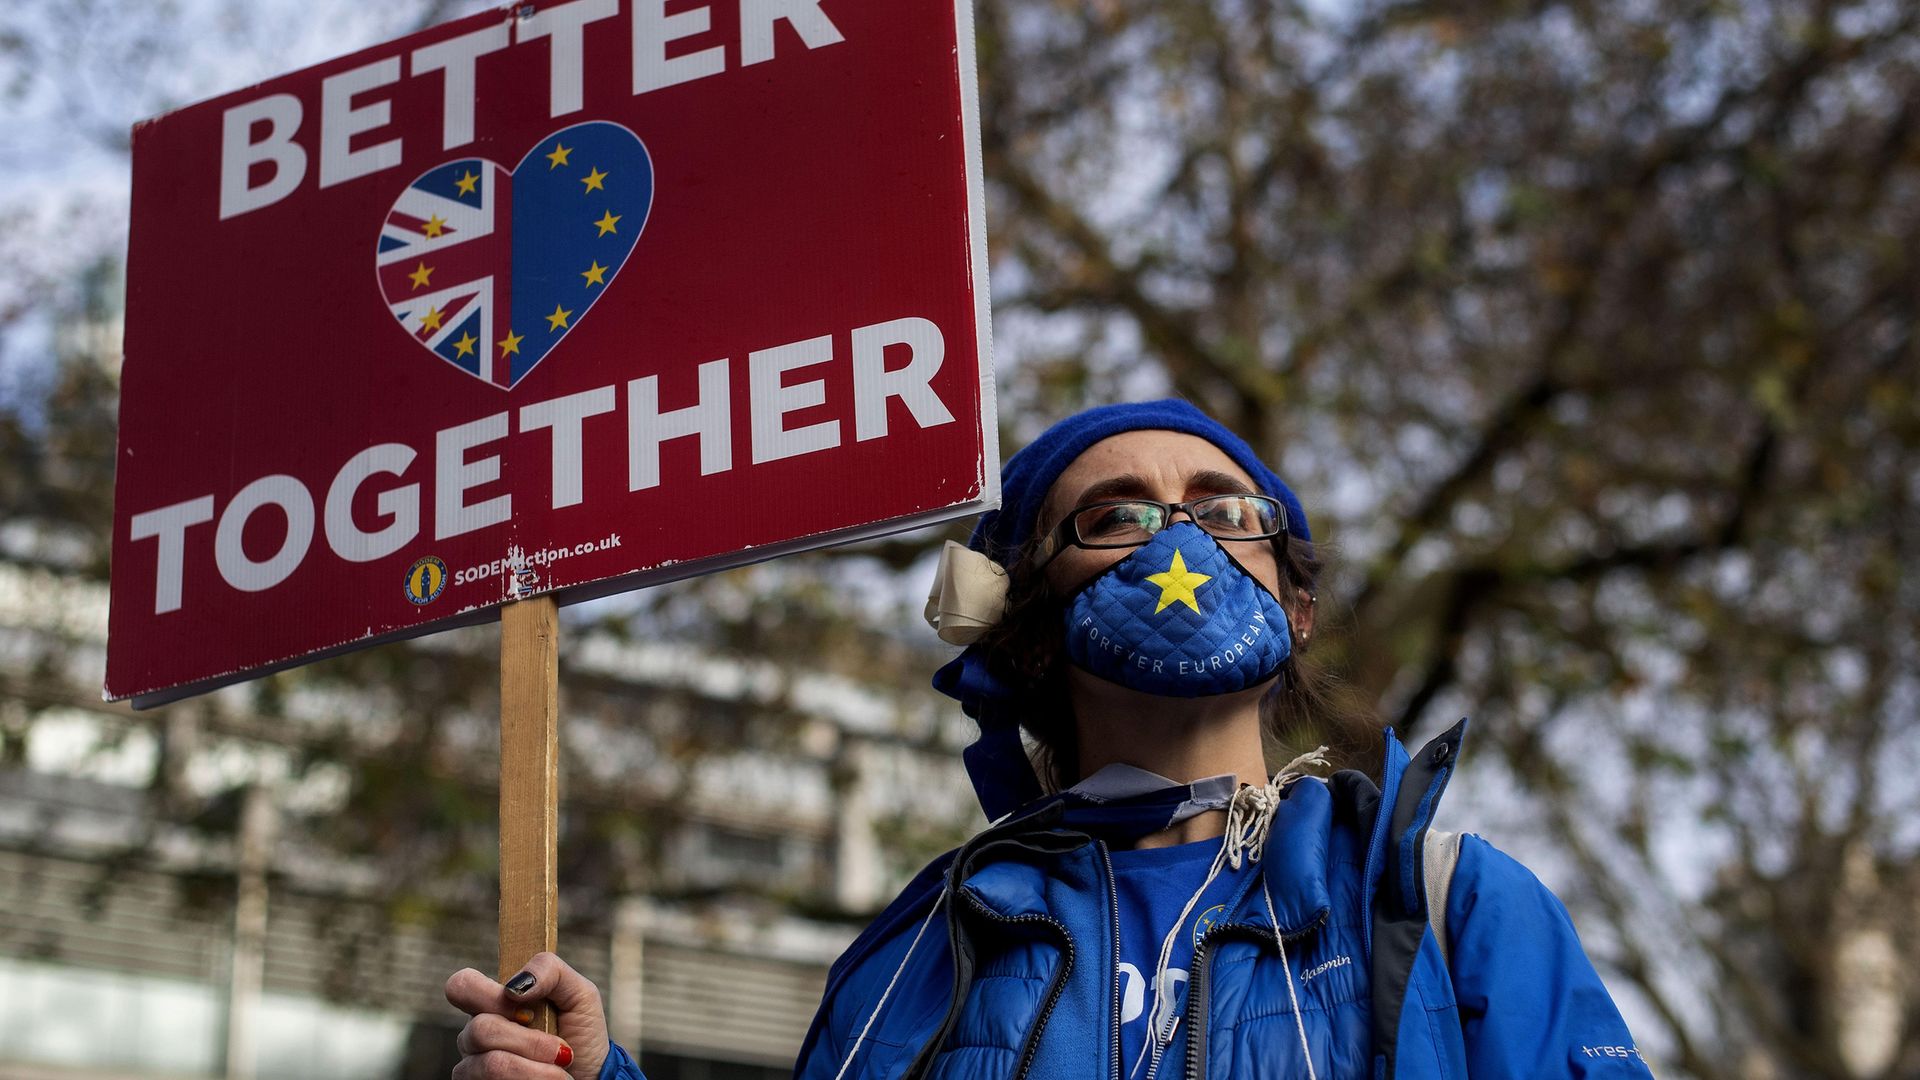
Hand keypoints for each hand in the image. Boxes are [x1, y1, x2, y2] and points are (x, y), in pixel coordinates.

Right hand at [446, 952, 611, 1079]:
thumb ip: (549, 970)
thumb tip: (514, 985)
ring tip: (559, 1070)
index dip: (488, 995)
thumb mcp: (579, 993)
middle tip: (559, 1048)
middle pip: (480, 1029)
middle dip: (530, 1041)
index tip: (526, 1009)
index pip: (461, 986)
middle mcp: (476, 1034)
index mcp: (494, 1004)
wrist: (591, 1075)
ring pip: (492, 1064)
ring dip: (537, 1068)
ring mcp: (474, 1066)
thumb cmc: (580, 1034)